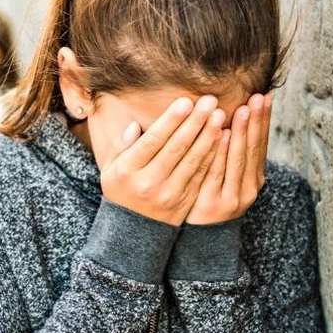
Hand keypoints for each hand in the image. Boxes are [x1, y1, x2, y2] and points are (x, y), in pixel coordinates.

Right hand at [100, 96, 225, 225]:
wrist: (132, 231)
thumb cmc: (121, 191)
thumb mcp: (111, 168)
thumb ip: (121, 146)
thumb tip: (136, 125)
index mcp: (128, 170)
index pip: (153, 141)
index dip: (171, 121)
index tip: (186, 101)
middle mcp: (149, 182)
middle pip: (176, 148)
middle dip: (194, 122)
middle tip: (209, 101)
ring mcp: (169, 193)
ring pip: (193, 160)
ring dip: (208, 136)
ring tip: (219, 115)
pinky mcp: (185, 201)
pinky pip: (201, 175)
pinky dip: (212, 155)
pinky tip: (221, 139)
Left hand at [186, 94, 271, 223]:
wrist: (199, 239)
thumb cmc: (208, 199)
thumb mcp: (224, 178)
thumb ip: (228, 153)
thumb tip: (226, 120)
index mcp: (253, 178)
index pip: (260, 144)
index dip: (263, 120)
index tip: (264, 96)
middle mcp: (248, 187)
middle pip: (253, 149)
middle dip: (256, 121)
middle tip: (258, 97)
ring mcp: (233, 196)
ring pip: (238, 159)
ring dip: (242, 133)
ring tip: (243, 110)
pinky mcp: (214, 203)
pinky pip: (217, 172)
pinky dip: (222, 153)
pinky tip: (223, 135)